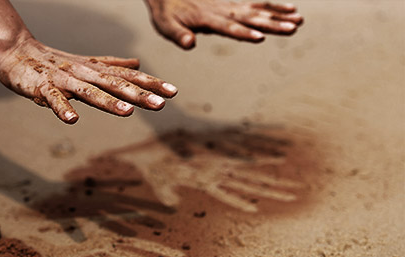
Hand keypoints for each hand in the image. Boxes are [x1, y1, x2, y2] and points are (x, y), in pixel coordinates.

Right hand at [0, 38, 177, 123]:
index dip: (151, 84)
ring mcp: (64, 80)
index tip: (173, 92)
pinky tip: (72, 119)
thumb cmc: (56, 62)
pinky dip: (62, 108)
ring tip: (127, 112)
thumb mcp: (88, 63)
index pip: (128, 78)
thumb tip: (138, 64)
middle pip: (115, 85)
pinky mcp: (42, 88)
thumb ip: (113, 65)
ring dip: (108, 102)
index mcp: (97, 70)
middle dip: (138, 95)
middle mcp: (85, 73)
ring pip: (89, 91)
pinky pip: (53, 99)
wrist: (18, 52)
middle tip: (161, 104)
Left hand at [145, 0, 303, 48]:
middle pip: (250, 17)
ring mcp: (229, 5)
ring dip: (278, 14)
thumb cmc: (166, 13)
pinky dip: (272, 5)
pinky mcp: (231, 3)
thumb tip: (190, 44)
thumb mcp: (166, 26)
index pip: (229, 27)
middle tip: (294, 27)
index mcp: (207, 19)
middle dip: (272, 23)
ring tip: (300, 19)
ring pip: (257, 9)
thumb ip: (178, 35)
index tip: (260, 38)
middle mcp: (222, 10)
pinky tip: (289, 8)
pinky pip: (255, 3)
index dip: (243, 33)